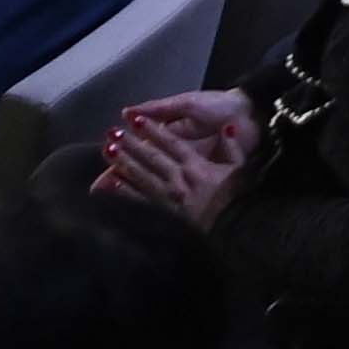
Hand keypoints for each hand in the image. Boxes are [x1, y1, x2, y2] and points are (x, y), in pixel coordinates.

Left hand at [96, 87, 258, 227]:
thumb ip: (232, 147)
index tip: (138, 120)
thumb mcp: (241, 168)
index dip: (154, 130)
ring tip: (107, 150)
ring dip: (123, 162)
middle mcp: (178, 178)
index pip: (172, 143)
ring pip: (141, 176)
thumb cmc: (238, 197)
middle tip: (112, 132)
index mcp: (196, 165)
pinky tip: (112, 182)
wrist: (234, 228)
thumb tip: (228, 127)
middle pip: (151, 157)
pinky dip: (125, 191)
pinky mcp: (163, 212)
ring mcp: (168, 196)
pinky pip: (140, 200)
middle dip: (131, 143)